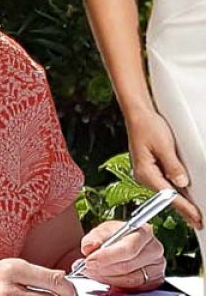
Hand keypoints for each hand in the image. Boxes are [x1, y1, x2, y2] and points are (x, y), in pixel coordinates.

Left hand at [78, 221, 165, 290]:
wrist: (121, 246)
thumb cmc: (114, 237)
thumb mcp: (102, 231)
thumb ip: (94, 237)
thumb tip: (89, 246)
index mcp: (144, 232)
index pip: (128, 248)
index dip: (107, 256)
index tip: (89, 260)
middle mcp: (154, 250)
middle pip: (128, 266)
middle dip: (103, 268)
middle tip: (87, 267)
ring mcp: (156, 268)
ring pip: (130, 280)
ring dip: (107, 277)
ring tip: (93, 272)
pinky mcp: (154, 282)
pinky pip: (134, 288)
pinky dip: (115, 285)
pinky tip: (104, 278)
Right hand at [126, 108, 202, 227]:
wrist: (138, 115)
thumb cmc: (147, 126)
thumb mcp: (164, 145)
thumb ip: (173, 166)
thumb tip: (182, 183)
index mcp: (145, 172)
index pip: (168, 195)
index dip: (184, 208)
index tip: (196, 218)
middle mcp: (143, 175)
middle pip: (166, 197)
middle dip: (183, 209)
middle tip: (197, 221)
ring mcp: (146, 172)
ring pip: (166, 191)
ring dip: (179, 201)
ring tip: (192, 213)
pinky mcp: (150, 168)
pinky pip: (164, 183)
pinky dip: (174, 191)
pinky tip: (182, 196)